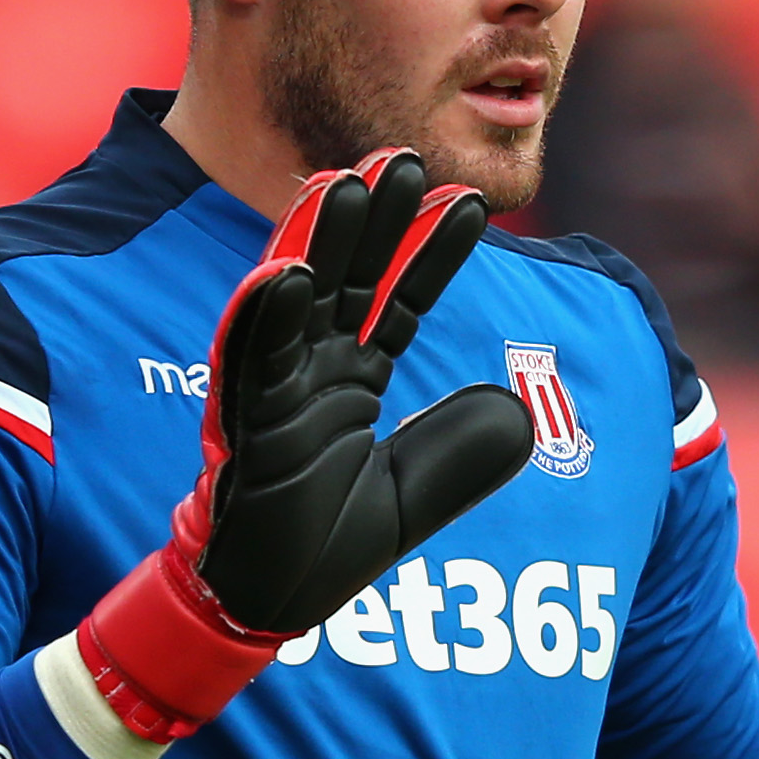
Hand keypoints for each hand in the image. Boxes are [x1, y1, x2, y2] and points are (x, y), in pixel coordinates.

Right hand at [76, 151, 535, 741]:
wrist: (264, 604)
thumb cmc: (322, 545)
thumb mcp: (414, 496)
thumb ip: (461, 453)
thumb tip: (519, 414)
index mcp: (351, 379)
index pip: (401, 302)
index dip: (434, 256)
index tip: (472, 206)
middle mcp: (309, 372)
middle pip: (347, 280)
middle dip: (374, 220)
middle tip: (404, 155)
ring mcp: (271, 393)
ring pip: (295, 302)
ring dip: (317, 244)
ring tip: (345, 182)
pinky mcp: (240, 427)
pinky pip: (250, 365)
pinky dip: (264, 319)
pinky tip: (286, 274)